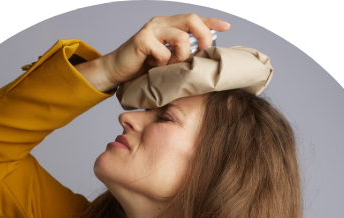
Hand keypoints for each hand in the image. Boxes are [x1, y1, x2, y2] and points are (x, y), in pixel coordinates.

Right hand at [102, 14, 229, 85]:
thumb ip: (180, 55)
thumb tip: (201, 58)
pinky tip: (154, 68)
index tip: (226, 27)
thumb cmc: (141, 68)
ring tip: (171, 67)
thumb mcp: (166, 60)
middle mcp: (161, 23)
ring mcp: (151, 29)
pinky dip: (163, 64)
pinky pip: (163, 52)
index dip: (211, 22)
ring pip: (181, 37)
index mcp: (168, 25)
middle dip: (203, 37)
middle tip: (201, 54)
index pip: (194, 19)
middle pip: (191, 20)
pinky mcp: (142, 40)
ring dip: (181, 56)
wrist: (116, 71)